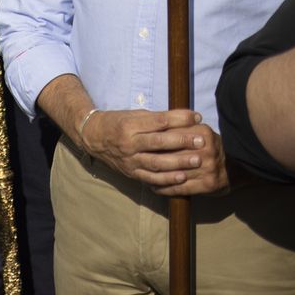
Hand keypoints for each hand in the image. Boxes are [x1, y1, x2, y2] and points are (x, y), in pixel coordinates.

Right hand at [82, 109, 228, 195]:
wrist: (93, 138)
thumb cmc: (118, 122)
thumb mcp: (135, 115)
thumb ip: (160, 118)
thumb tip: (190, 117)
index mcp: (129, 124)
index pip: (158, 121)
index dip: (179, 119)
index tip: (197, 117)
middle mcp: (128, 143)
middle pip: (158, 142)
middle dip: (182, 142)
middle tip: (201, 141)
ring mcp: (129, 160)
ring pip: (156, 163)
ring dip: (178, 163)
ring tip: (197, 160)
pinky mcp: (131, 173)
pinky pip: (150, 179)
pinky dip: (167, 180)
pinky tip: (182, 178)